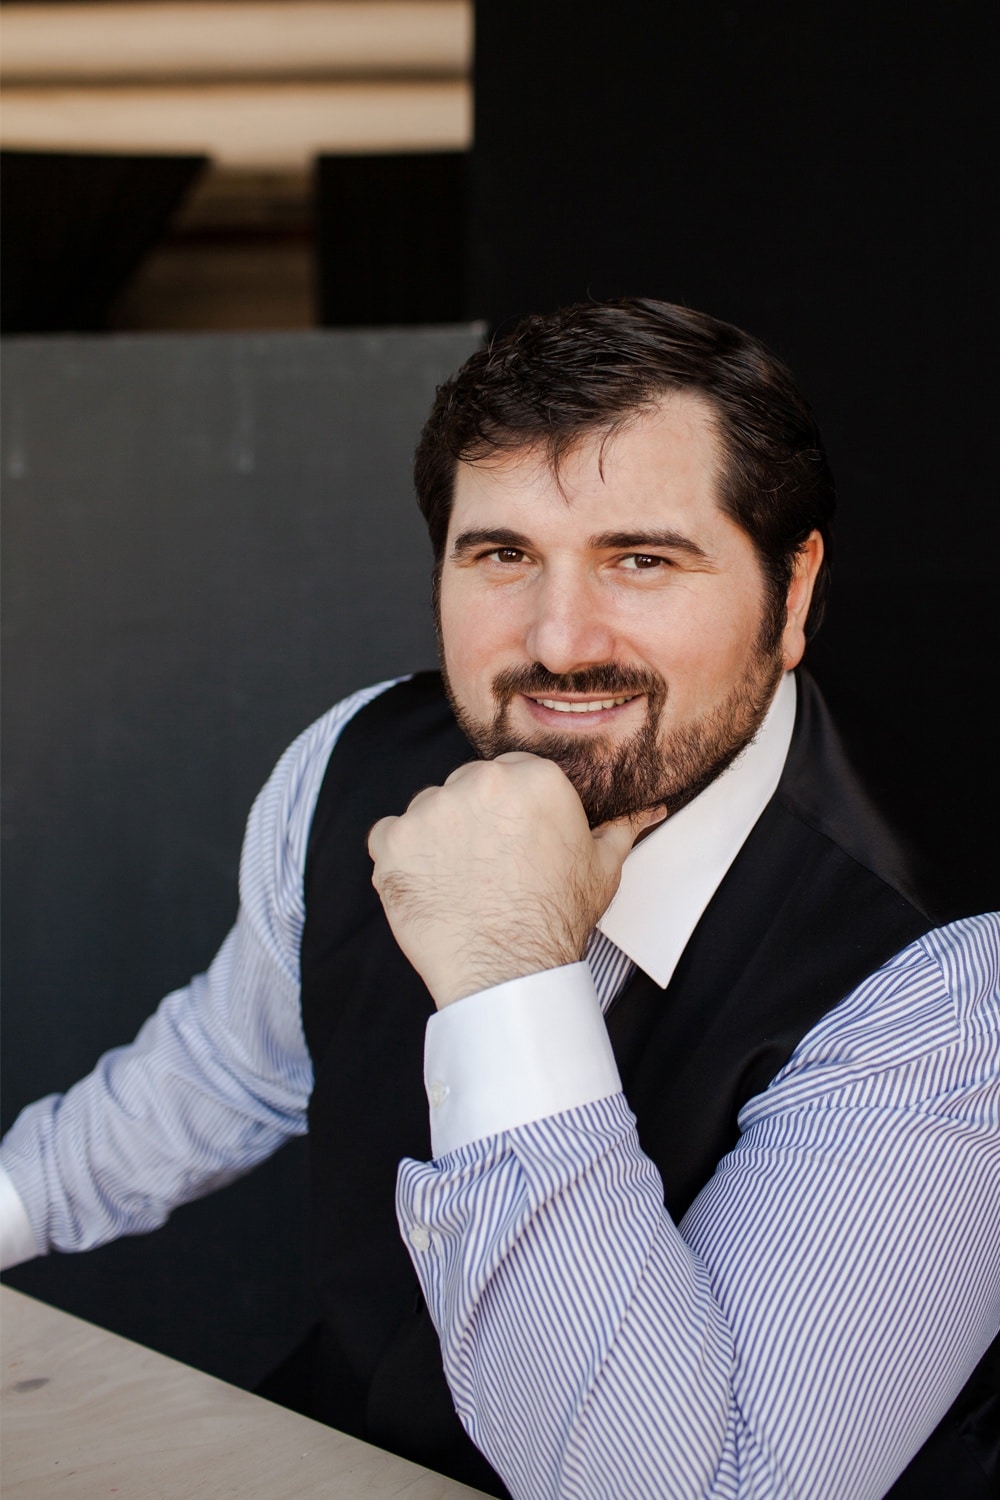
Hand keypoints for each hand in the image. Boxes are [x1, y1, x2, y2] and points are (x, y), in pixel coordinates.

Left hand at [368, 753, 664, 1007]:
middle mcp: (479, 782)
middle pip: (468, 785)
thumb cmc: (556, 920)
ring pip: (429, 809)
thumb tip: (651, 809)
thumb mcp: (602, 868)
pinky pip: (388, 836)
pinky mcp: (392, 842)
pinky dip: (402, 859)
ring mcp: (430, 811)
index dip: (512, 809)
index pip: (513, 773)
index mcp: (533, 778)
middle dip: (476, 818)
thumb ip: (621, 827)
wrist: (507, 973)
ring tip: (461, 881)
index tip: (515, 839)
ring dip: (438, 837)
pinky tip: (431, 887)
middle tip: (490, 865)